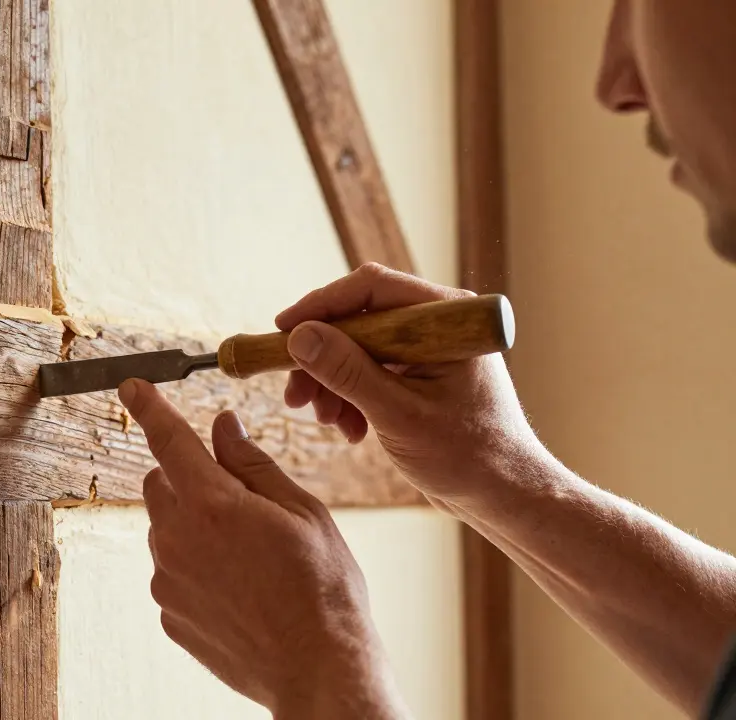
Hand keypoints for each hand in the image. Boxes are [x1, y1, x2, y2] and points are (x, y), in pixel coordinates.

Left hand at [120, 378, 407, 718]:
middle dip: (188, 477)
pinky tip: (240, 587)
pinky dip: (196, 567)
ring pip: (166, 529)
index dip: (150, 407)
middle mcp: (177, 540)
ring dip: (194, 524)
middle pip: (160, 484)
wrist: (319, 670)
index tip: (132, 386)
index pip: (169, 440)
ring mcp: (168, 581)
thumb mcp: (302, 512)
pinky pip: (173, 572)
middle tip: (239, 498)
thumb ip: (252, 465)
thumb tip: (223, 428)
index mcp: (212, 505)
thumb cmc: (323, 590)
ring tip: (250, 554)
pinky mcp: (170, 615)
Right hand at [276, 263, 543, 507]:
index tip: (284, 330)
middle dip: (321, 357)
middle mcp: (437, 325)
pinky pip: (369, 372)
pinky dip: (350, 397)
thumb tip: (300, 336)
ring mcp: (427, 350)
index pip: (371, 288)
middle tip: (294, 394)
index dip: (321, 306)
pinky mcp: (418, 375)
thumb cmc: (468, 455)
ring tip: (323, 419)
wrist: (503, 495)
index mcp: (446, 319)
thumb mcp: (398, 414)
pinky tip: (349, 429)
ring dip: (332, 382)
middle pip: (358, 320)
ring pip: (357, 348)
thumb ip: (347, 372)